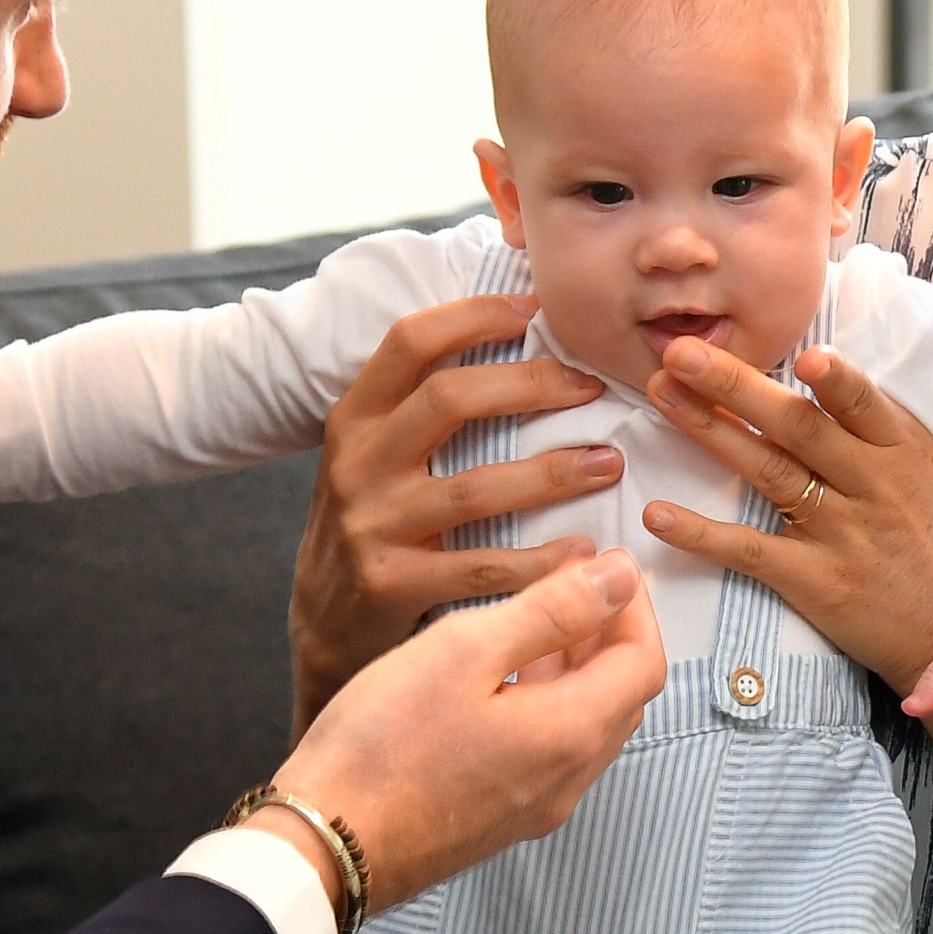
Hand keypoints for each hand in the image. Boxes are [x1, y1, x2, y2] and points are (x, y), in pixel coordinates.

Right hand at [266, 550, 665, 909]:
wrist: (325, 842)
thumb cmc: (383, 743)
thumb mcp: (466, 650)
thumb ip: (551, 610)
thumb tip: (619, 577)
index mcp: (570, 734)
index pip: (644, 661)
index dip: (635, 606)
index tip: (607, 564)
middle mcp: (567, 780)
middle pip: (622, 696)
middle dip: (612, 633)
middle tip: (577, 582)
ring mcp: (535, 806)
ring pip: (586, 724)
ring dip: (579, 667)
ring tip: (540, 617)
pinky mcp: (500, 818)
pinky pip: (551, 751)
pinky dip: (548, 701)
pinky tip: (502, 675)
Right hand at [289, 294, 622, 731]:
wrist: (323, 624)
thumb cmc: (373, 522)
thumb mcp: (375, 454)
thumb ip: (421, 406)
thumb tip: (512, 332)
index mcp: (355, 417)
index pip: (410, 341)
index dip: (474, 315)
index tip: (535, 310)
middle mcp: (357, 462)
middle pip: (449, 399)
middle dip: (532, 384)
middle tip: (591, 387)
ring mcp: (372, 525)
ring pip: (474, 487)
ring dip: (553, 474)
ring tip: (609, 464)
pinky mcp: (392, 584)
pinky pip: (481, 566)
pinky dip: (540, 561)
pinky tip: (583, 551)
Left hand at [639, 338, 932, 689]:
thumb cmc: (930, 532)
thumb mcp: (919, 466)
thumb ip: (867, 422)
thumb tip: (807, 363)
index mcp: (899, 448)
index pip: (862, 404)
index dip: (835, 380)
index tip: (800, 354)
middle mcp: (871, 484)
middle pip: (797, 427)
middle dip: (735, 385)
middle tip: (680, 352)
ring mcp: (842, 534)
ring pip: (768, 472)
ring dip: (708, 430)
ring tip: (662, 396)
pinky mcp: (817, 581)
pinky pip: (751, 552)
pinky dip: (701, 534)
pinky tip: (658, 515)